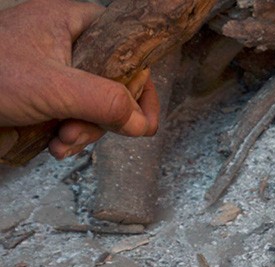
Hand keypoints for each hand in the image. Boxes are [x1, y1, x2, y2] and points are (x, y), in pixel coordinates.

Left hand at [0, 0, 159, 159]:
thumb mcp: (54, 88)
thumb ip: (105, 102)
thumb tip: (139, 123)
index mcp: (67, 20)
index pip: (126, 44)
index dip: (139, 81)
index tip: (142, 116)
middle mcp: (61, 41)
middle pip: (112, 82)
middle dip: (102, 117)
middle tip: (82, 132)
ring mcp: (49, 69)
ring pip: (91, 104)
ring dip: (83, 131)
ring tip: (61, 141)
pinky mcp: (38, 94)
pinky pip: (70, 115)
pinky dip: (66, 134)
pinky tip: (52, 144)